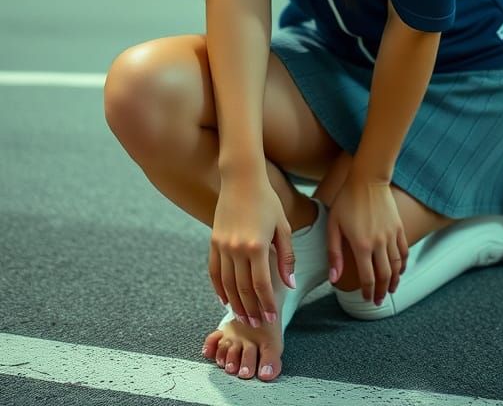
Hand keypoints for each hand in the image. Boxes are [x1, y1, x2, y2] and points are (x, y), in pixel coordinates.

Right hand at [209, 175, 295, 326]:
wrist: (241, 179)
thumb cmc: (267, 200)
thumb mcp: (282, 227)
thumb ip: (286, 257)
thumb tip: (289, 284)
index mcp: (258, 246)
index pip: (262, 285)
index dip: (267, 304)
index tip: (272, 317)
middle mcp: (237, 249)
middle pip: (243, 289)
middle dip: (252, 310)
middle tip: (259, 324)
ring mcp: (222, 246)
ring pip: (227, 285)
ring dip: (235, 304)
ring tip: (244, 317)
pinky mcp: (213, 242)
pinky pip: (214, 272)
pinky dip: (218, 288)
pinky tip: (224, 299)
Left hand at [326, 173, 408, 304]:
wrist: (368, 179)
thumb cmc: (347, 200)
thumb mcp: (333, 225)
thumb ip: (334, 253)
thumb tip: (334, 278)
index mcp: (361, 245)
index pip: (367, 277)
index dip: (368, 291)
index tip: (367, 298)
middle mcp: (379, 243)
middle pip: (385, 275)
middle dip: (382, 291)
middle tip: (379, 300)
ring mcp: (391, 235)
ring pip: (397, 266)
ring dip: (395, 281)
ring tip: (391, 289)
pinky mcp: (398, 227)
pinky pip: (404, 251)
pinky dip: (403, 264)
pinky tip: (400, 270)